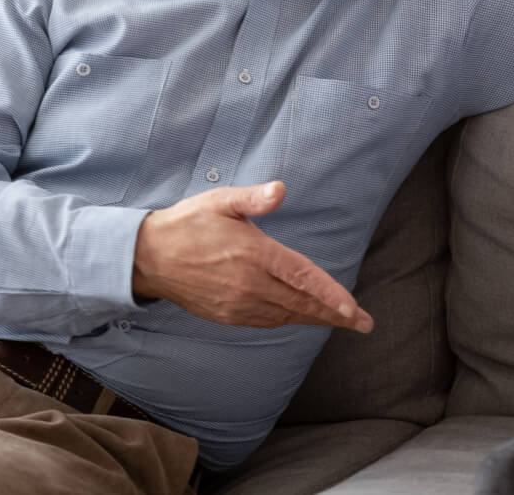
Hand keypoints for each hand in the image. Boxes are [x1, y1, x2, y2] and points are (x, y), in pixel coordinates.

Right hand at [132, 181, 372, 332]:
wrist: (149, 258)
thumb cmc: (188, 224)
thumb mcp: (220, 201)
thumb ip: (253, 198)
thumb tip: (280, 190)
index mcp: (253, 254)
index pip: (302, 277)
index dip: (331, 295)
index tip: (354, 310)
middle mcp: (249, 284)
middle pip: (302, 303)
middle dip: (336, 314)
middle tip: (364, 323)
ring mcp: (238, 304)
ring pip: (287, 315)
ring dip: (315, 318)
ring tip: (341, 319)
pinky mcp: (228, 315)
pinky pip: (268, 321)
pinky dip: (289, 319)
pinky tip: (301, 314)